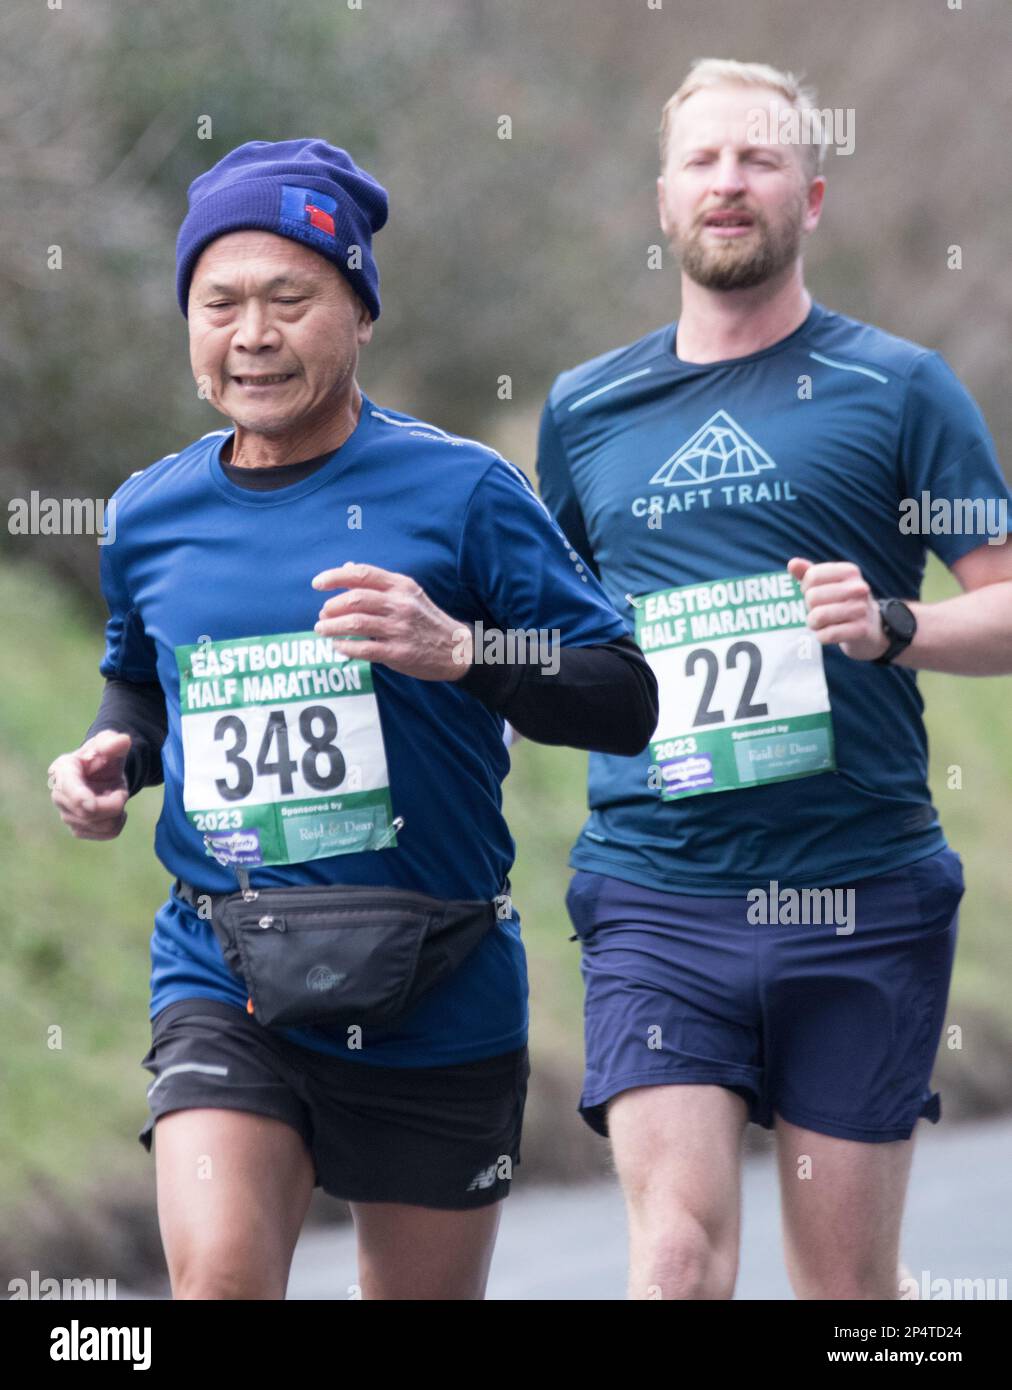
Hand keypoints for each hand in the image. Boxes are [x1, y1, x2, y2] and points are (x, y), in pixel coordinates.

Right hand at [48, 729, 131, 839]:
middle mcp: (59, 795)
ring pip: (100, 825)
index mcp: (63, 770)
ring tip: (115, 796)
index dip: (80, 797)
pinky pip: (106, 834)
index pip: (68, 788)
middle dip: (113, 802)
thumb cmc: (103, 754)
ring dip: (117, 812)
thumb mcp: (108, 742)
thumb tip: (123, 741)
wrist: (103, 772)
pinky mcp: (78, 828)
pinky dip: (118, 823)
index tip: (92, 804)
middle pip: (88, 812)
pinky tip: (115, 810)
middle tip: (120, 789)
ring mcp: (66, 815)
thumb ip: (114, 742)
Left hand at [312, 562, 473, 680]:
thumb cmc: (427, 620)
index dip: (335, 577)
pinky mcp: (399, 652)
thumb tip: (348, 566)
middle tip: (322, 614)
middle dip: (332, 606)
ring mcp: (400, 629)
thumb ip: (378, 582)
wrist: (457, 649)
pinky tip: (338, 646)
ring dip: (332, 627)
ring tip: (321, 629)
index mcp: (401, 586)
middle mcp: (400, 604)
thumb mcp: (409, 593)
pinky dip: (345, 647)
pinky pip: (364, 649)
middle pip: (355, 599)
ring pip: (355, 623)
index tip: (317, 583)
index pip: (362, 574)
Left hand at [787, 557, 888, 661]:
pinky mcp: (861, 630)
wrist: (871, 627)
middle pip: (812, 596)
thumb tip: (792, 564)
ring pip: (818, 616)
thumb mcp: (827, 584)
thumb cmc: (841, 601)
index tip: (813, 593)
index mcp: (849, 571)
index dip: (805, 588)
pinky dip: (822, 636)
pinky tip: (829, 633)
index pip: (812, 576)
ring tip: (821, 623)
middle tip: (819, 610)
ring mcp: (862, 609)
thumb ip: (808, 573)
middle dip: (809, 607)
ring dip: (813, 623)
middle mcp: (859, 587)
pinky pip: (827, 634)